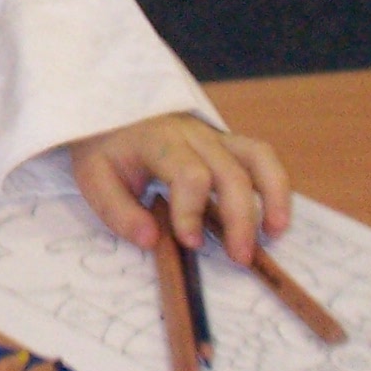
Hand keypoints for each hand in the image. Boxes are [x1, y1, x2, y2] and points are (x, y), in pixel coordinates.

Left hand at [69, 113, 291, 265]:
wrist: (108, 112)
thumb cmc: (106, 149)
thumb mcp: (94, 178)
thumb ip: (118, 211)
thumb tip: (152, 240)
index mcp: (157, 141)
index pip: (189, 174)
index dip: (193, 212)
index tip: (189, 242)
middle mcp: (192, 134)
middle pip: (230, 172)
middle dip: (239, 218)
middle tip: (239, 258)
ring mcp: (213, 135)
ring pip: (257, 157)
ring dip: (273, 197)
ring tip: (274, 235)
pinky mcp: (226, 142)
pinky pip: (261, 156)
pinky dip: (276, 186)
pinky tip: (277, 219)